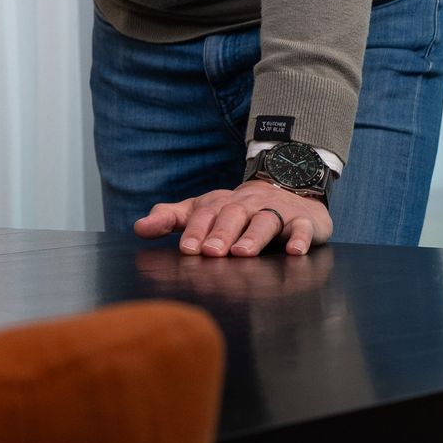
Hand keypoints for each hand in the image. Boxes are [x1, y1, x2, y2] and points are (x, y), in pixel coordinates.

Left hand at [133, 180, 331, 256]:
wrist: (286, 188)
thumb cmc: (235, 209)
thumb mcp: (202, 210)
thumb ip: (171, 218)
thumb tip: (139, 228)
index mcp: (219, 203)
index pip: (204, 214)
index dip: (196, 231)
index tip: (187, 249)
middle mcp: (246, 205)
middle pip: (232, 216)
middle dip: (220, 234)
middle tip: (211, 253)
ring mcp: (276, 211)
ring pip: (264, 221)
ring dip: (253, 236)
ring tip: (242, 253)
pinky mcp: (303, 221)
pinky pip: (303, 228)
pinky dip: (299, 239)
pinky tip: (294, 251)